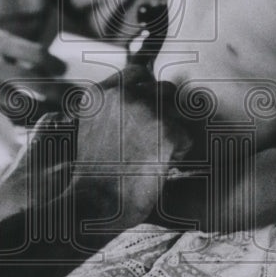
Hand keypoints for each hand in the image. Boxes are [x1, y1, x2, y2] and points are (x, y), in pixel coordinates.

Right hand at [0, 28, 64, 127]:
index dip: (55, 67)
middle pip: (37, 82)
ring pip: (25, 105)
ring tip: (58, 116)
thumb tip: (54, 70)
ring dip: (45, 113)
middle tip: (74, 101)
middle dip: (60, 94)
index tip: (64, 74)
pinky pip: (6, 121)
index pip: (37, 54)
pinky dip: (22, 125)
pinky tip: (33, 126)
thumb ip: (14, 53)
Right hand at [71, 66, 190, 230]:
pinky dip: (177, 156)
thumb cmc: (93, 176)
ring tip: (150, 159)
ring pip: (178, 114)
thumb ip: (111, 107)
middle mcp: (122, 94)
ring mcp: (146, 110)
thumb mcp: (90, 130)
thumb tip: (143, 86)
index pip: (138, 72)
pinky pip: (186, 138)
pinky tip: (157, 170)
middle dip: (165, 114)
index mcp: (100, 93)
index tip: (146, 114)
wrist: (94, 204)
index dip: (148, 91)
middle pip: (164, 89)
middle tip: (150, 144)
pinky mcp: (167, 131)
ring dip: (170, 135)